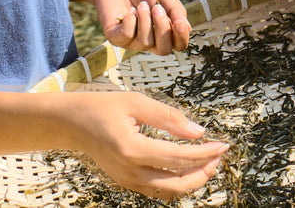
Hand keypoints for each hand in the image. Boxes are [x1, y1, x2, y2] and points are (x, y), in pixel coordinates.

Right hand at [69, 91, 227, 199]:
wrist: (71, 124)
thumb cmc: (103, 108)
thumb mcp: (137, 102)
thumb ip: (169, 117)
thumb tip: (198, 132)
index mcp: (132, 149)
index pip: (178, 157)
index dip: (204, 153)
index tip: (223, 145)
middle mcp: (129, 171)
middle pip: (176, 184)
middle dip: (203, 173)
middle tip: (218, 156)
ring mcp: (127, 180)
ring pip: (168, 192)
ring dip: (191, 180)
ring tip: (208, 162)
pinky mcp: (126, 182)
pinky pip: (157, 190)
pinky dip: (176, 182)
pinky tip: (188, 167)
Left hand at [72, 0, 190, 53]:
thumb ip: (176, 10)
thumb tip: (187, 27)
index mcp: (163, 31)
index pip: (178, 45)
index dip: (182, 37)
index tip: (180, 22)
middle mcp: (149, 40)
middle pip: (164, 50)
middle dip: (163, 29)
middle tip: (157, 8)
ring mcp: (132, 41)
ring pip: (146, 43)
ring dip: (145, 20)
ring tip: (140, 4)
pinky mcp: (116, 38)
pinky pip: (128, 36)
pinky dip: (131, 21)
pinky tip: (128, 11)